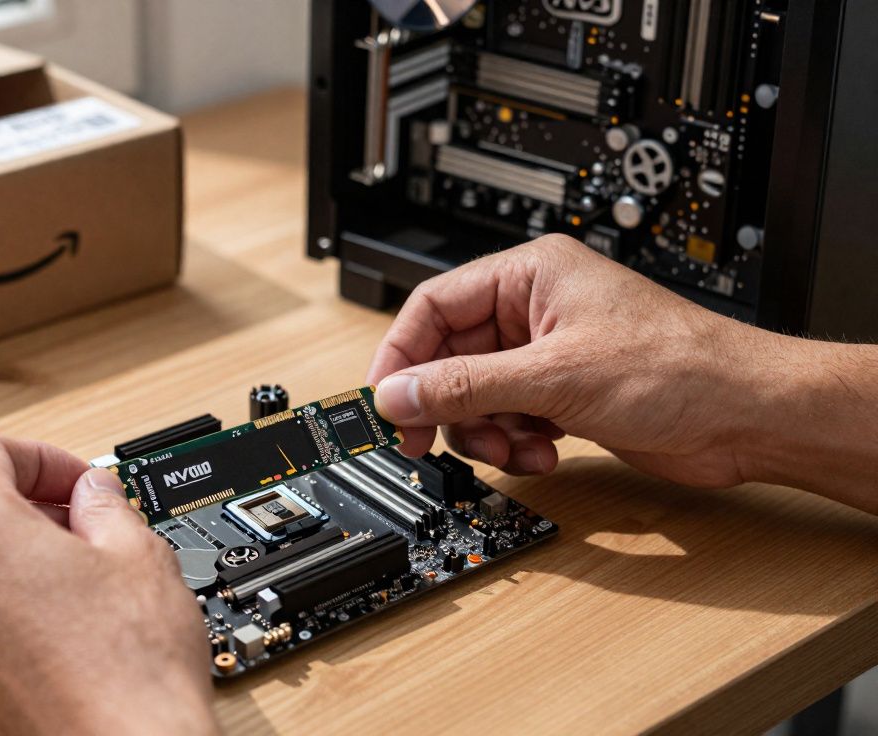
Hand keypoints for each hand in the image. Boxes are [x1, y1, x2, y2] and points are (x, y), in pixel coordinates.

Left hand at [0, 435, 216, 734]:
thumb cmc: (129, 676)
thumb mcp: (139, 555)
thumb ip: (105, 505)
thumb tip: (95, 495)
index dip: (40, 458)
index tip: (74, 482)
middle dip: (22, 513)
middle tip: (80, 531)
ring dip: (7, 573)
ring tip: (74, 597)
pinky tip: (56, 648)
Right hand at [367, 235, 778, 487]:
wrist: (748, 417)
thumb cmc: (681, 368)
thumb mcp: (554, 376)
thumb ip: (464, 387)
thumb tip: (398, 395)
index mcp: (529, 275)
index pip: (434, 306)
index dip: (402, 354)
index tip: (385, 400)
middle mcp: (534, 310)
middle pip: (450, 358)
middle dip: (445, 404)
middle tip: (426, 442)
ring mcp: (548, 355)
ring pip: (476, 396)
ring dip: (484, 431)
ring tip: (512, 447)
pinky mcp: (563, 395)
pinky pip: (508, 419)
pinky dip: (514, 443)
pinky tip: (542, 451)